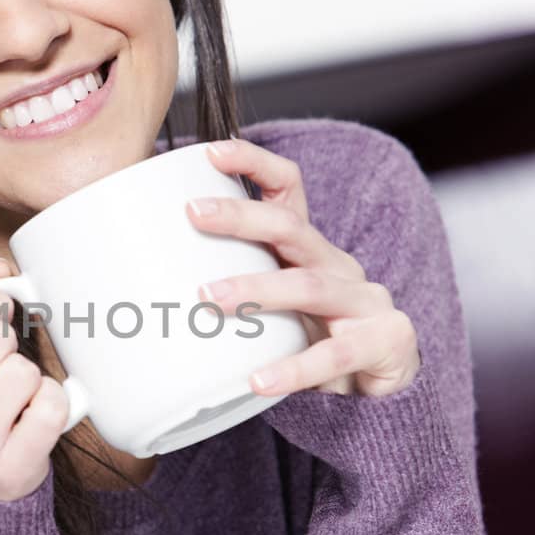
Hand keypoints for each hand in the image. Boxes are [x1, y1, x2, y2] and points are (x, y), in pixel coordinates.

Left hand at [185, 138, 421, 398]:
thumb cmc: (316, 339)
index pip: (288, 189)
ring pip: (310, 285)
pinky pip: (334, 356)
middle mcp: (338, 265)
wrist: (387, 381)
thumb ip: (233, 290)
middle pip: (291, 228)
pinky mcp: (385, 340)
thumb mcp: (276, 306)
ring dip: (259, 290)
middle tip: (193, 213)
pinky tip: (258, 381)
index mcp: (309, 249)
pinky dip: (294, 369)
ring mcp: (366, 300)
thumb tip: (147, 288)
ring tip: (210, 298)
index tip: (211, 153)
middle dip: (242, 216)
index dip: (254, 164)